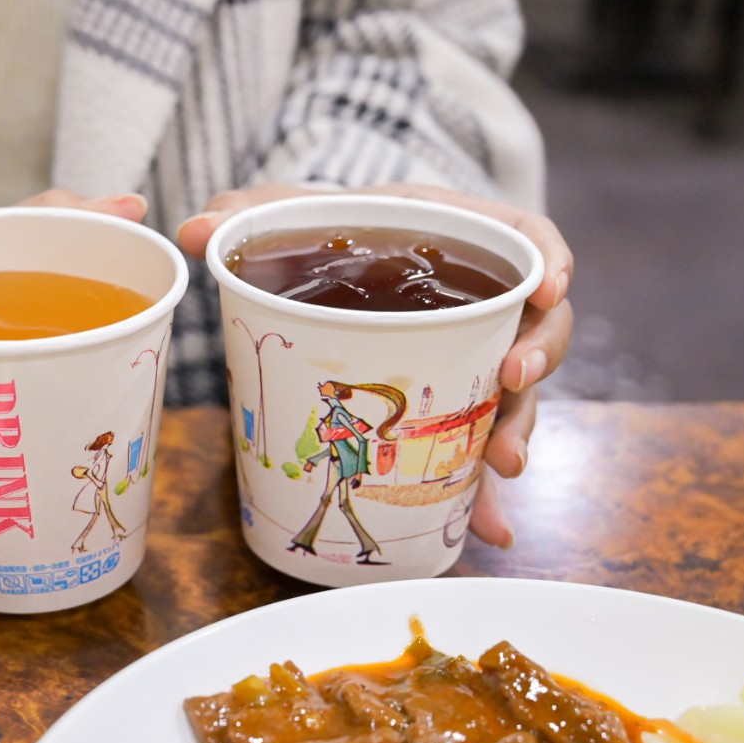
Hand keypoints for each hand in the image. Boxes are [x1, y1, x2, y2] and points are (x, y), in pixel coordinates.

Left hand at [177, 182, 574, 549]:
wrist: (325, 264)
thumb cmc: (326, 230)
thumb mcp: (293, 212)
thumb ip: (251, 213)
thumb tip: (193, 230)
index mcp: (455, 236)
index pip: (527, 238)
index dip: (550, 260)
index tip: (549, 288)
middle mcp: (476, 299)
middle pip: (536, 326)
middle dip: (538, 357)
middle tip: (514, 380)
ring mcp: (469, 354)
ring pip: (515, 396)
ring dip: (517, 431)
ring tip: (503, 466)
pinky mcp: (447, 401)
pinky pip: (474, 445)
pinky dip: (482, 489)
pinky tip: (488, 529)